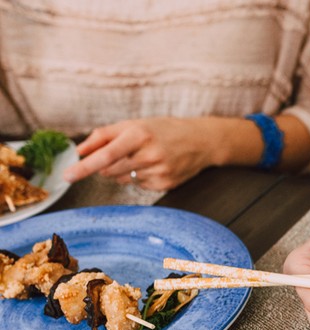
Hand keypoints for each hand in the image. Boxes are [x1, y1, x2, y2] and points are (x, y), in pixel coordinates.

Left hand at [64, 117, 215, 190]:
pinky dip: (139, 177)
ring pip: (122, 179)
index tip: (68, 175)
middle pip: (110, 170)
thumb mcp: (135, 124)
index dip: (84, 166)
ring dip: (124, 170)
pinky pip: (138, 185)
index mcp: (140, 134)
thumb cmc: (164, 130)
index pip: (106, 154)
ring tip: (144, 158)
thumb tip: (79, 151)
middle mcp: (150, 154)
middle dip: (105, 166)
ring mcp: (159, 172)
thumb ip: (104, 135)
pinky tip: (154, 167)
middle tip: (121, 154)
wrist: (202, 141)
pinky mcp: (166, 185)